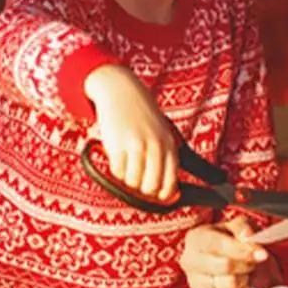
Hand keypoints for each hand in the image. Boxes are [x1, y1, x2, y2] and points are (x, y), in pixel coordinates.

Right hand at [84, 64, 178, 200]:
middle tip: (137, 178)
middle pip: (150, 187)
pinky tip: (117, 156)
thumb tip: (171, 195)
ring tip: (127, 164)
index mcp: (170, 145)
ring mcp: (137, 146)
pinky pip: (117, 173)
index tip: (155, 195)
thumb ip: (166, 159)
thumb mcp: (162, 134)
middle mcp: (156, 146)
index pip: (170, 183)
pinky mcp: (118, 146)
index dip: (162, 194)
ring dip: (128, 178)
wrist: (121, 92)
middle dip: (142, 189)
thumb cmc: (142, 116)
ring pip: (133, 182)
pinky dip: (116, 170)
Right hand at [180, 215, 269, 287]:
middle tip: (252, 261)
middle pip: (226, 266)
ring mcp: (194, 283)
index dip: (243, 250)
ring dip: (244, 279)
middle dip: (246, 264)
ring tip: (244, 272)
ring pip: (230, 285)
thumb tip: (248, 238)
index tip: (262, 254)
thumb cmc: (229, 242)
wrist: (222, 260)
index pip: (220, 245)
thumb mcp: (236, 227)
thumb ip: (243, 228)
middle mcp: (190, 261)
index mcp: (195, 238)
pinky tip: (240, 285)